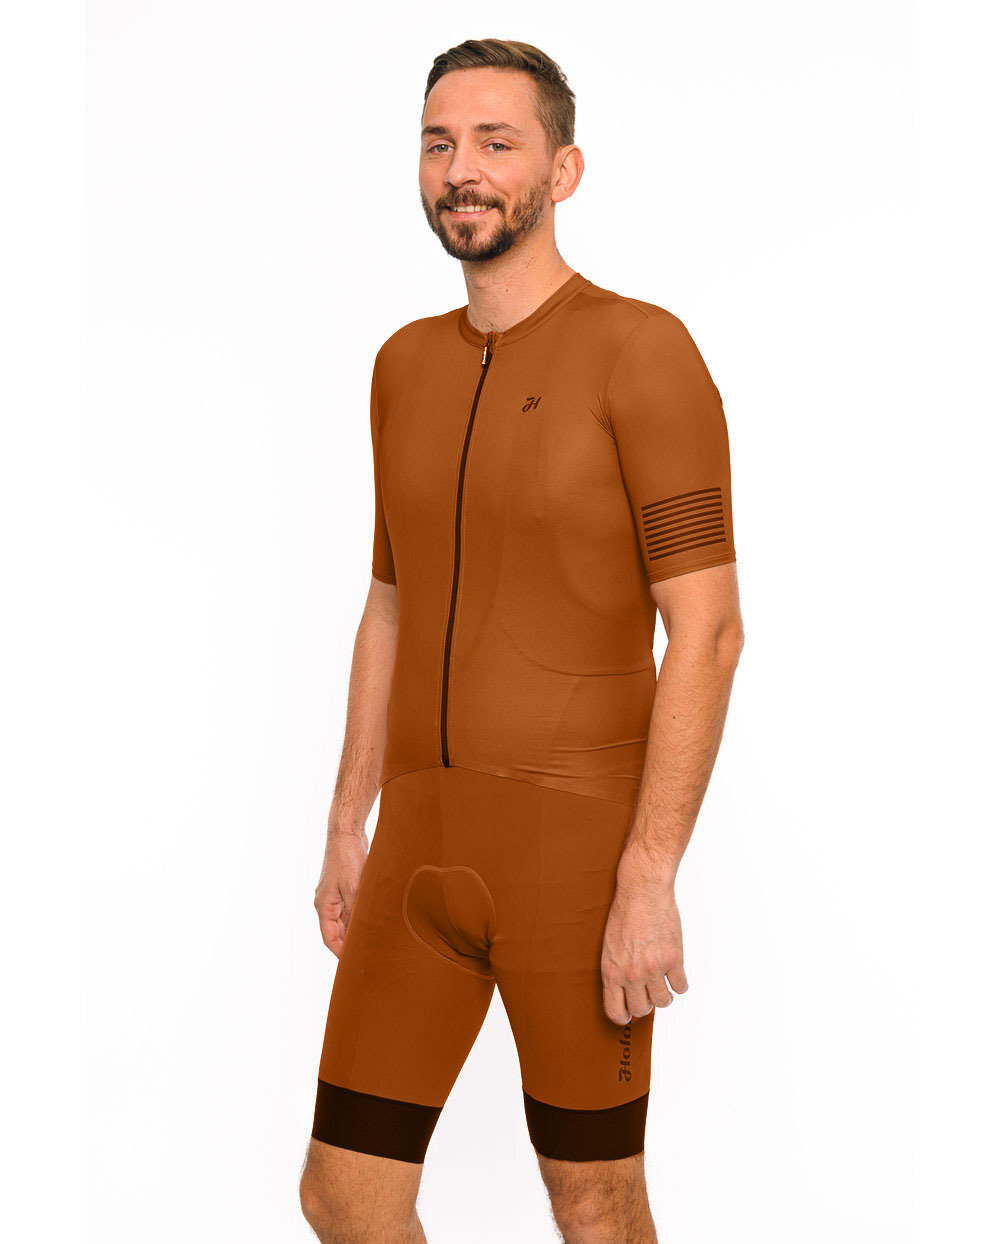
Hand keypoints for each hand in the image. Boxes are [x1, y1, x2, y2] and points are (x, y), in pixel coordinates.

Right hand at [313, 830, 368, 956]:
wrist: (346, 833)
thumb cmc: (347, 859)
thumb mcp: (354, 888)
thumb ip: (356, 912)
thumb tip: (360, 932)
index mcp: (324, 906)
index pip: (329, 938)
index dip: (340, 952)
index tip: (354, 962)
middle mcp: (327, 903)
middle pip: (337, 930)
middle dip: (349, 942)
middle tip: (367, 953)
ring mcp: (335, 894)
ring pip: (345, 919)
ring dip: (356, 928)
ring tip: (372, 939)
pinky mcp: (344, 886)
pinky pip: (350, 907)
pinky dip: (359, 914)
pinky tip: (372, 918)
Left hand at [600, 857, 688, 1024]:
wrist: (642, 891)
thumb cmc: (624, 915)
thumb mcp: (610, 945)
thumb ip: (617, 971)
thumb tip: (625, 993)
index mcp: (612, 971)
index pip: (615, 1011)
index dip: (623, 1016)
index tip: (629, 1013)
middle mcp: (632, 974)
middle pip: (642, 1009)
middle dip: (645, 1004)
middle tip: (648, 992)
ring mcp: (654, 968)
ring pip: (664, 1002)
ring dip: (664, 995)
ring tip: (662, 982)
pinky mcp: (674, 959)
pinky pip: (681, 987)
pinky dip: (680, 982)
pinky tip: (675, 972)